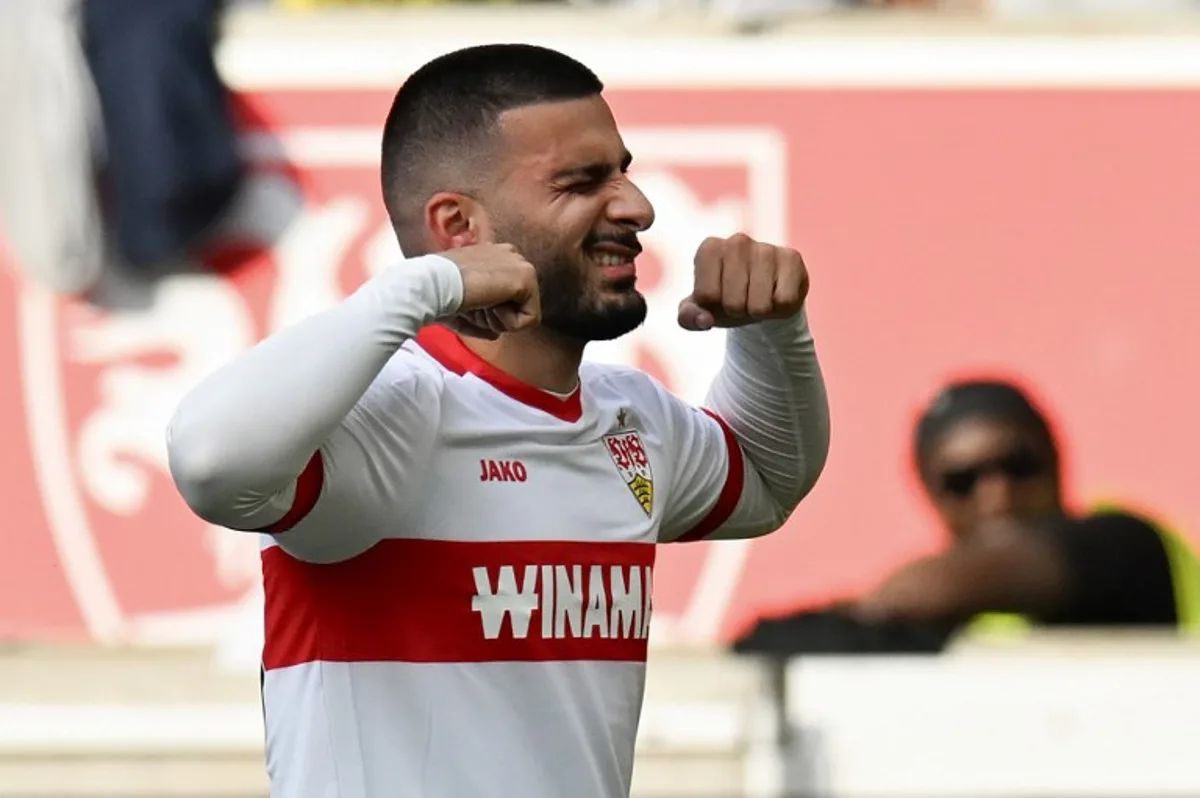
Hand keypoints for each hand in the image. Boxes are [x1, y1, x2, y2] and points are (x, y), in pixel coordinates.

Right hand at [441, 243, 540, 339]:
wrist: (434, 284)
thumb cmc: (439, 295)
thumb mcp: (462, 305)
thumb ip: (480, 318)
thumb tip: (496, 335)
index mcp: (494, 255)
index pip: (507, 293)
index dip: (488, 310)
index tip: (469, 305)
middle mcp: (511, 255)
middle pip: (518, 303)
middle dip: (496, 316)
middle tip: (475, 308)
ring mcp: (521, 265)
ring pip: (525, 312)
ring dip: (500, 320)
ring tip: (481, 306)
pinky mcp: (527, 279)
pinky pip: (530, 319)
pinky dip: (508, 323)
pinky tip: (490, 307)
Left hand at [677, 233, 808, 330]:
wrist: (764, 297)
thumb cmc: (726, 300)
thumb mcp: (701, 311)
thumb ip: (688, 317)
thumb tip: (703, 320)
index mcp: (709, 249)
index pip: (706, 296)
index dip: (712, 307)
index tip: (720, 297)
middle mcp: (736, 242)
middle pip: (733, 303)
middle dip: (737, 311)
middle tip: (742, 301)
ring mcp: (766, 247)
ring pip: (759, 305)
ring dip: (759, 311)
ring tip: (759, 298)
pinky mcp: (792, 258)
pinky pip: (784, 301)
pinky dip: (780, 307)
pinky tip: (777, 293)